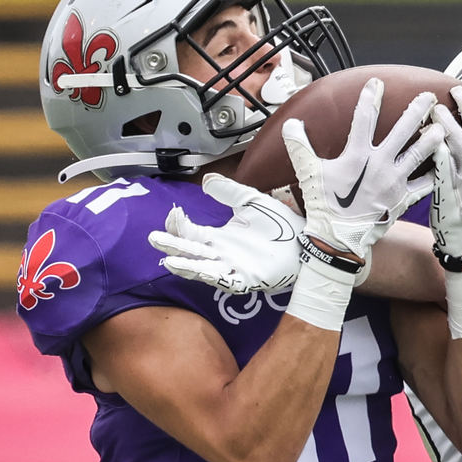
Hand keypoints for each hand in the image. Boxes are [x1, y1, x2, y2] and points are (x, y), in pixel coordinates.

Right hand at [148, 173, 304, 294]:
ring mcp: (234, 267)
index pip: (190, 232)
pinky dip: (215, 277)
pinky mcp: (249, 279)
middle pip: (190, 252)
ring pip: (203, 269)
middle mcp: (222, 254)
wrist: (307, 240)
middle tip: (155, 239)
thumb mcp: (251, 202)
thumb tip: (207, 180)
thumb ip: (229, 192)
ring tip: (170, 260)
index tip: (174, 213)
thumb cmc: (281, 225)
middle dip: (173, 246)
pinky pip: (228, 280)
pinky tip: (204, 271)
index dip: (179, 224)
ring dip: (187, 266)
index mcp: (220, 237)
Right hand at [282, 77, 443, 260]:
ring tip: (443, 126)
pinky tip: (445, 163)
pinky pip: (425, 184)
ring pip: (419, 155)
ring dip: (432, 139)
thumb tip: (290, 124)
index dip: (370, 98)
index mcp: (357, 156)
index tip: (377, 82)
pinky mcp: (403, 199)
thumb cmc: (324, 205)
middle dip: (416, 111)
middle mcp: (380, 165)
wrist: (339, 239)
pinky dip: (436, 173)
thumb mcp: (309, 173)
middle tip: (428, 96)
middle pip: (402, 132)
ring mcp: (394, 182)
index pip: (364, 119)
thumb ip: (299, 146)